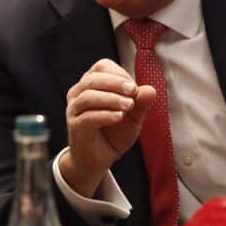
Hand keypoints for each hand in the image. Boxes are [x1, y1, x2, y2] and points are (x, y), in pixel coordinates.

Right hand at [59, 59, 155, 197]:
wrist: (99, 159)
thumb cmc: (114, 133)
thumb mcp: (133, 117)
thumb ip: (141, 103)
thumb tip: (151, 89)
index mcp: (91, 84)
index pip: (102, 66)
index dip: (119, 74)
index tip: (134, 88)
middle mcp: (79, 93)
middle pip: (93, 78)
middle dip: (116, 83)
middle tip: (133, 91)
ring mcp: (74, 110)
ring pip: (88, 96)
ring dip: (111, 99)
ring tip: (129, 106)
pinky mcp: (75, 127)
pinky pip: (87, 117)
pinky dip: (105, 115)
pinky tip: (119, 117)